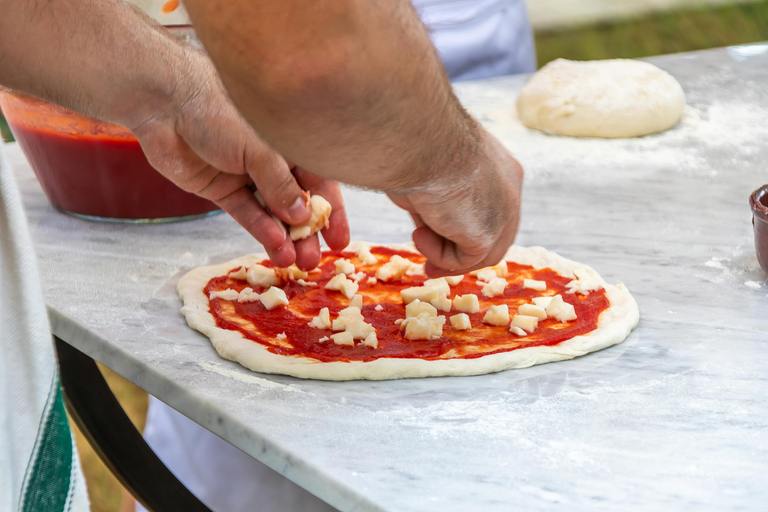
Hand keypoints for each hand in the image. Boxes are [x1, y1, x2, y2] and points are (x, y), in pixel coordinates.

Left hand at [128, 50, 348, 268]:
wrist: (165, 102)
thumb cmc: (219, 109)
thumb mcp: (261, 148)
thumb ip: (282, 184)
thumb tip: (303, 217)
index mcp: (289, 140)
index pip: (321, 179)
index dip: (331, 210)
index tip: (339, 238)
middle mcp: (271, 158)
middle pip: (297, 201)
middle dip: (308, 231)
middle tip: (315, 259)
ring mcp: (246, 174)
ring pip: (272, 212)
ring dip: (286, 237)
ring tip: (297, 263)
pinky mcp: (221, 188)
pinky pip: (246, 212)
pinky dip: (260, 229)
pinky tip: (275, 246)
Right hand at [387, 131, 522, 275]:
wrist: (417, 138)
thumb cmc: (414, 143)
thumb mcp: (433, 170)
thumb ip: (439, 197)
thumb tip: (427, 222)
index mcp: (499, 166)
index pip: (491, 208)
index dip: (464, 230)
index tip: (439, 238)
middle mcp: (510, 188)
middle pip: (493, 237)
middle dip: (461, 256)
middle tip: (430, 269)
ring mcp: (504, 213)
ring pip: (480, 253)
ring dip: (444, 256)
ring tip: (417, 239)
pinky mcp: (488, 234)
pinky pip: (464, 259)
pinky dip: (437, 254)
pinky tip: (420, 232)